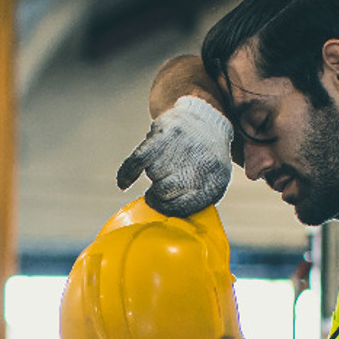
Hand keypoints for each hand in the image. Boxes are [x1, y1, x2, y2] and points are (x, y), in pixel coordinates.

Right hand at [116, 95, 233, 216]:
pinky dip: (127, 173)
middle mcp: (199, 164)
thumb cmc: (205, 161)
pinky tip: (124, 183)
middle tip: (163, 183)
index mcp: (214, 182)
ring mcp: (181, 148)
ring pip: (153, 174)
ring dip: (154, 173)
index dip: (167, 208)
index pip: (181, 207)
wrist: (208, 120)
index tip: (162, 204)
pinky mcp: (165, 134)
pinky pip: (138, 161)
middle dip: (159, 190)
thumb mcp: (213, 184)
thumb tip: (167, 218)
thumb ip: (195, 203)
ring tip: (167, 162)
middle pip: (163, 191)